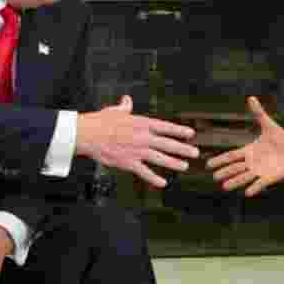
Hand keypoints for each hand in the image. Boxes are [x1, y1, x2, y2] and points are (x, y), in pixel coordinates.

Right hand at [76, 95, 198, 188]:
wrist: (88, 134)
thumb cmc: (100, 121)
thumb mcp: (115, 111)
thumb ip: (125, 107)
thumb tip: (127, 100)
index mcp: (142, 123)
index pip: (165, 127)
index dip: (179, 131)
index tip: (191, 134)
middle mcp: (143, 137)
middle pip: (168, 144)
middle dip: (183, 148)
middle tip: (196, 152)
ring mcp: (137, 151)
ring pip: (161, 158)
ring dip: (174, 163)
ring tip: (185, 166)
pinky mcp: (128, 162)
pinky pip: (144, 172)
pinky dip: (154, 178)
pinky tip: (163, 183)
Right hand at [207, 96, 283, 197]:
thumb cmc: (281, 140)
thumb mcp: (269, 125)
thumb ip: (259, 114)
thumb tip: (251, 98)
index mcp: (249, 151)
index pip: (231, 156)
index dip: (220, 160)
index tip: (208, 165)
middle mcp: (252, 162)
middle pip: (235, 168)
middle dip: (225, 172)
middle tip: (214, 177)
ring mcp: (260, 171)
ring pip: (245, 177)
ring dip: (235, 181)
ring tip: (225, 187)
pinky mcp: (270, 178)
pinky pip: (260, 184)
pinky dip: (254, 188)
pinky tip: (247, 193)